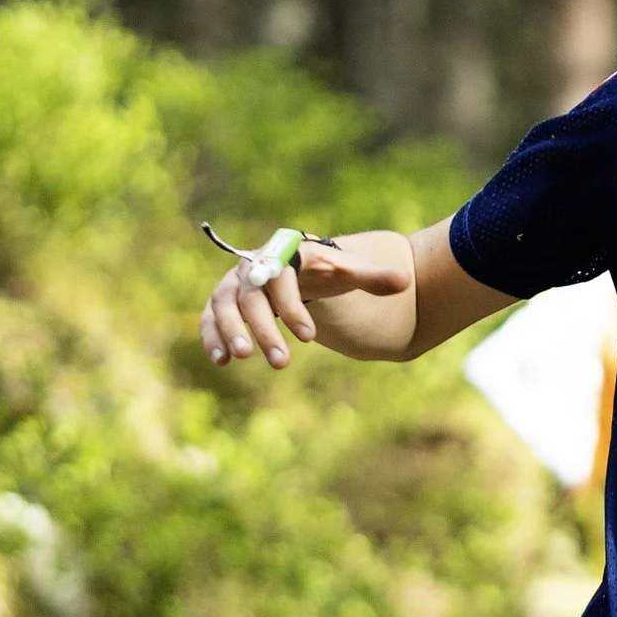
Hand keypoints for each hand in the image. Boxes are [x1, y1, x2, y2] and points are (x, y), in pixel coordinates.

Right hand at [199, 231, 412, 369]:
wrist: (298, 267)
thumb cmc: (324, 271)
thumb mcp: (348, 273)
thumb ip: (372, 277)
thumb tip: (405, 281)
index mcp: (284, 254)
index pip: (282, 278)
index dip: (293, 307)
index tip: (309, 339)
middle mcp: (253, 266)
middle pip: (252, 295)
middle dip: (264, 329)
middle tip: (282, 362)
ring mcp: (235, 284)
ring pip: (225, 305)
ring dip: (230, 331)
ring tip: (241, 358)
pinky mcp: (223, 302)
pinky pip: (210, 316)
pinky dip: (211, 335)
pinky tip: (220, 361)